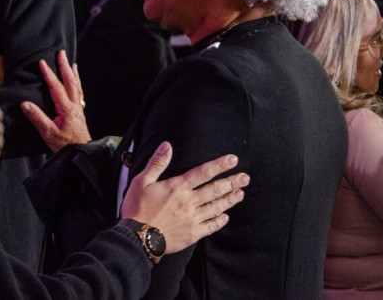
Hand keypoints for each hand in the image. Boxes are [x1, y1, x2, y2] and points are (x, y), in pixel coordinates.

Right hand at [21, 50, 90, 151]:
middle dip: (65, 66)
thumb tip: (25, 104)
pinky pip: (79, 93)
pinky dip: (77, 84)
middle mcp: (74, 105)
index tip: (43, 63)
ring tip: (71, 63)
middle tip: (62, 53)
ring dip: (73, 73)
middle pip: (70, 81)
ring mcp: (78, 108)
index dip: (49, 74)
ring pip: (76, 86)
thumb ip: (37, 118)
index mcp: (66, 108)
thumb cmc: (65, 144)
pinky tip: (76, 82)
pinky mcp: (80, 112)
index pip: (56, 87)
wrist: (82, 152)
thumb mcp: (48, 133)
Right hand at [120, 142, 248, 254]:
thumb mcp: (141, 181)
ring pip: (216, 207)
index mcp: (178, 187)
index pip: (203, 172)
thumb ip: (157, 163)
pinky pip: (210, 226)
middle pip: (215, 189)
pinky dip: (219, 221)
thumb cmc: (137, 208)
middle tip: (245, 178)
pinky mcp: (193, 234)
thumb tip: (167, 145)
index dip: (220, 165)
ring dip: (229, 200)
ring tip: (241, 193)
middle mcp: (189, 202)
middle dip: (232, 182)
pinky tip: (225, 217)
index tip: (233, 160)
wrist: (137, 238)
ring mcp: (193, 219)